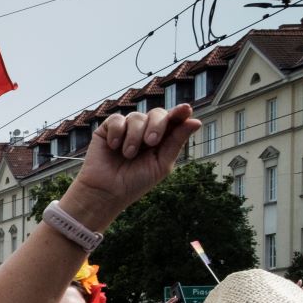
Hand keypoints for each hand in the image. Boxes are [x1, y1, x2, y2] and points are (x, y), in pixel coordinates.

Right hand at [63, 105, 200, 230]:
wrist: (106, 192)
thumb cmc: (135, 182)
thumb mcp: (162, 164)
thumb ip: (176, 141)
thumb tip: (195, 121)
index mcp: (161, 138)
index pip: (173, 120)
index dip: (180, 113)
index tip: (185, 110)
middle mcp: (144, 130)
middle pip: (157, 113)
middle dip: (156, 126)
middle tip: (150, 142)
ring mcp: (126, 129)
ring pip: (136, 117)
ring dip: (134, 136)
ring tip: (128, 154)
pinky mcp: (107, 130)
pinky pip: (116, 119)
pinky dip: (117, 132)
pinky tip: (114, 146)